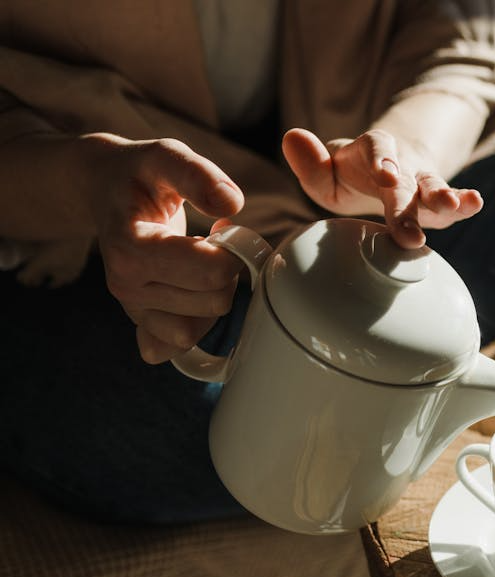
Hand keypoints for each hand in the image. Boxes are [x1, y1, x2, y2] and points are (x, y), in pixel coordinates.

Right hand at [82, 134, 244, 363]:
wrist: (105, 191)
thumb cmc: (141, 175)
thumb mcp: (166, 157)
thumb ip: (199, 175)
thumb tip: (231, 204)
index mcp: (132, 248)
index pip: (211, 272)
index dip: (234, 251)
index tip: (225, 228)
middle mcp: (126, 286)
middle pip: (215, 301)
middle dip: (228, 273)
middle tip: (215, 244)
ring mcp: (134, 309)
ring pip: (204, 326)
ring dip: (216, 296)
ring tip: (202, 264)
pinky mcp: (143, 324)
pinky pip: (181, 345)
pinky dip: (200, 325)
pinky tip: (195, 294)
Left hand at [281, 128, 482, 247]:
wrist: (379, 176)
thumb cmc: (348, 178)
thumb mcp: (325, 173)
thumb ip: (310, 162)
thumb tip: (292, 138)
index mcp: (372, 151)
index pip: (378, 148)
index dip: (383, 161)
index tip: (387, 178)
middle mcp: (402, 164)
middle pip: (409, 181)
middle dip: (411, 206)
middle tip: (413, 234)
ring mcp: (420, 183)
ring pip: (434, 187)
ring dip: (447, 198)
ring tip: (460, 206)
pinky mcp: (434, 204)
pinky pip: (451, 205)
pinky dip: (464, 204)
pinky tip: (474, 204)